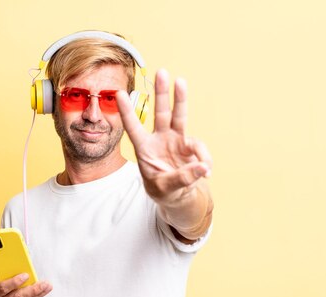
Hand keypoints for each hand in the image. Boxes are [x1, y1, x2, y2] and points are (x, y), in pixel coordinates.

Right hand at [0, 273, 51, 296]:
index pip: (2, 288)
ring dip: (38, 292)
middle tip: (43, 283)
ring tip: (47, 285)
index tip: (26, 275)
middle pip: (16, 296)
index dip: (14, 282)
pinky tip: (44, 291)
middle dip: (31, 289)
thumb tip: (26, 270)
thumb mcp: (0, 291)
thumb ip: (9, 283)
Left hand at [117, 69, 211, 205]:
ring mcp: (176, 140)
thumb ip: (181, 178)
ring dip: (180, 98)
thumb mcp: (165, 188)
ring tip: (181, 81)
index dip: (127, 112)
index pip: (133, 128)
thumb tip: (202, 167)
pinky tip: (206, 172)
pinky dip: (204, 160)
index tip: (119, 93)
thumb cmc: (163, 189)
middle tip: (161, 72)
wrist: (178, 194)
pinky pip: (200, 148)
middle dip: (160, 93)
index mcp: (144, 148)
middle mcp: (160, 139)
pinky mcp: (191, 146)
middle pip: (160, 113)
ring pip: (180, 116)